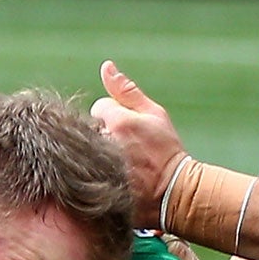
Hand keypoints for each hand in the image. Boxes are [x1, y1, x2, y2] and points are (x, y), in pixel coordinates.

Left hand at [92, 61, 189, 227]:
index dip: (113, 116)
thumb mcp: (154, 114)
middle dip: (103, 134)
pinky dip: (94, 173)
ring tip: (120, 163)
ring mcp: (100, 167)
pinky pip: (84, 173)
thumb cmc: (166, 151)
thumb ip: (127, 91)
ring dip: (97, 153)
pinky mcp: (96, 186)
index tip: (128, 130)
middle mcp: (106, 143)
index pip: (99, 107)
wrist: (174, 191)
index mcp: (118, 122)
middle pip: (89, 128)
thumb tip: (106, 67)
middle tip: (125, 148)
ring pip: (85, 149)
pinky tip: (111, 177)